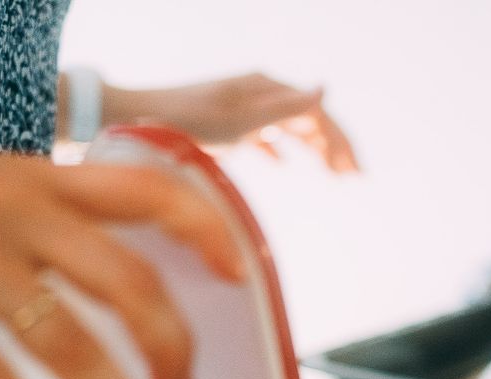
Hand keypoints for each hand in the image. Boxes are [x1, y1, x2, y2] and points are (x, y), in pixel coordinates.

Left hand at [111, 74, 359, 173]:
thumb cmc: (188, 120)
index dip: (340, 142)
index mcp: (266, 87)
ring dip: (313, 151)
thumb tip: (326, 89)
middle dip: (333, 148)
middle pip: (308, 119)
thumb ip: (284, 109)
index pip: (317, 113)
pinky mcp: (228, 124)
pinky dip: (282, 152)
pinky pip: (265, 137)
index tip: (355, 175)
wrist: (136, 118)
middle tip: (354, 180)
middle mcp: (259, 92)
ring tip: (332, 178)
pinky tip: (287, 169)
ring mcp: (244, 107)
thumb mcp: (240, 119)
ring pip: (290, 128)